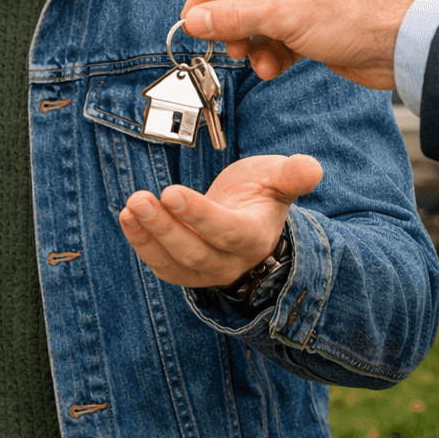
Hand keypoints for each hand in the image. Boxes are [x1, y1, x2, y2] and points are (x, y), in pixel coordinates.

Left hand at [119, 154, 322, 288]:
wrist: (249, 217)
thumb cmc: (261, 193)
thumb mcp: (277, 177)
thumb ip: (292, 175)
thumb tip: (311, 167)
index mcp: (255, 237)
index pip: (226, 231)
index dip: (199, 215)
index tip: (171, 192)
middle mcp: (230, 261)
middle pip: (194, 252)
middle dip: (163, 227)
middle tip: (138, 200)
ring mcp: (205, 270)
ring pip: (174, 263)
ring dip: (147, 236)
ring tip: (129, 208)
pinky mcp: (184, 270)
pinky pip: (161, 264)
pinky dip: (141, 243)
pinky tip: (126, 218)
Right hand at [181, 0, 416, 88]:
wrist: (404, 47)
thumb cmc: (355, 15)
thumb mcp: (284, 16)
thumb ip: (233, 18)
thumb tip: (194, 20)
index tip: (191, 19)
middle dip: (231, 22)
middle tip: (221, 45)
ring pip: (257, 15)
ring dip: (250, 42)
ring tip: (252, 61)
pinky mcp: (312, 19)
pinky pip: (276, 32)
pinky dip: (270, 51)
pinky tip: (273, 68)